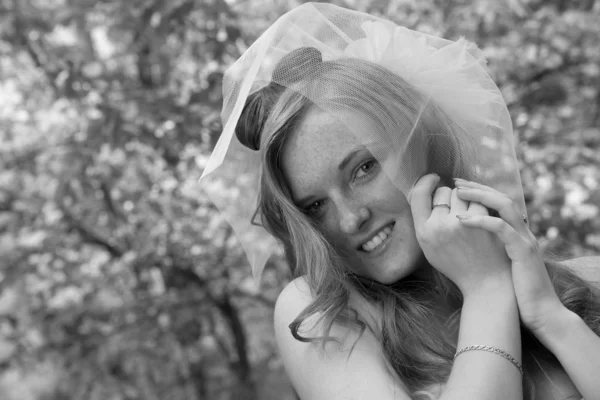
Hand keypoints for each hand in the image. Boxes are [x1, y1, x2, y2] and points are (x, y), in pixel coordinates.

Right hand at [409, 174, 511, 295]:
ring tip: (472, 214)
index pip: (418, 194)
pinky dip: (482, 204)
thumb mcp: (431, 247)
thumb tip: (427, 189)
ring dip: (468, 198)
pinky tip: (485, 215)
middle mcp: (438, 227)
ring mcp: (459, 224)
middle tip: (459, 210)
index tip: (434, 178)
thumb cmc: (457, 263)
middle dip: (452, 196)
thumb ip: (425, 221)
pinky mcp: (481, 222)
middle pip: (443, 191)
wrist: (485, 282)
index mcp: (423, 233)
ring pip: (462, 192)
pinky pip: (479, 199)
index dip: (426, 182)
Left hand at [453, 178, 564, 332]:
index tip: (456, 186)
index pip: (498, 202)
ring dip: (480, 195)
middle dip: (477, 187)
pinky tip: (461, 220)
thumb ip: (488, 249)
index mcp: (516, 233)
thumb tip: (461, 240)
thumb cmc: (515, 292)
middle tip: (455, 181)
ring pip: (504, 205)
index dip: (479, 191)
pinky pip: (502, 229)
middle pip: (501, 197)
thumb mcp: (499, 264)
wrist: (540, 313)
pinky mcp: (523, 252)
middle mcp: (522, 232)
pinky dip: (481, 221)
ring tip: (458, 192)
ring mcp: (524, 240)